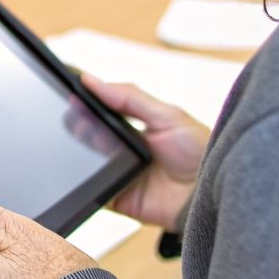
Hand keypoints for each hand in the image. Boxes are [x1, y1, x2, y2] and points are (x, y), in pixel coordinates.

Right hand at [83, 73, 210, 230]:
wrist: (210, 196)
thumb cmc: (200, 153)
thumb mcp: (168, 115)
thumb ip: (130, 97)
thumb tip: (93, 80)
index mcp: (134, 124)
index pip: (100, 108)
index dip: (83, 100)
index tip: (68, 90)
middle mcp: (123, 148)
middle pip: (89, 134)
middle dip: (79, 125)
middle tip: (73, 116)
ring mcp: (118, 173)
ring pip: (85, 161)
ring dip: (79, 153)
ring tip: (81, 143)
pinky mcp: (115, 198)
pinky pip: (92, 192)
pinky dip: (84, 185)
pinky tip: (82, 173)